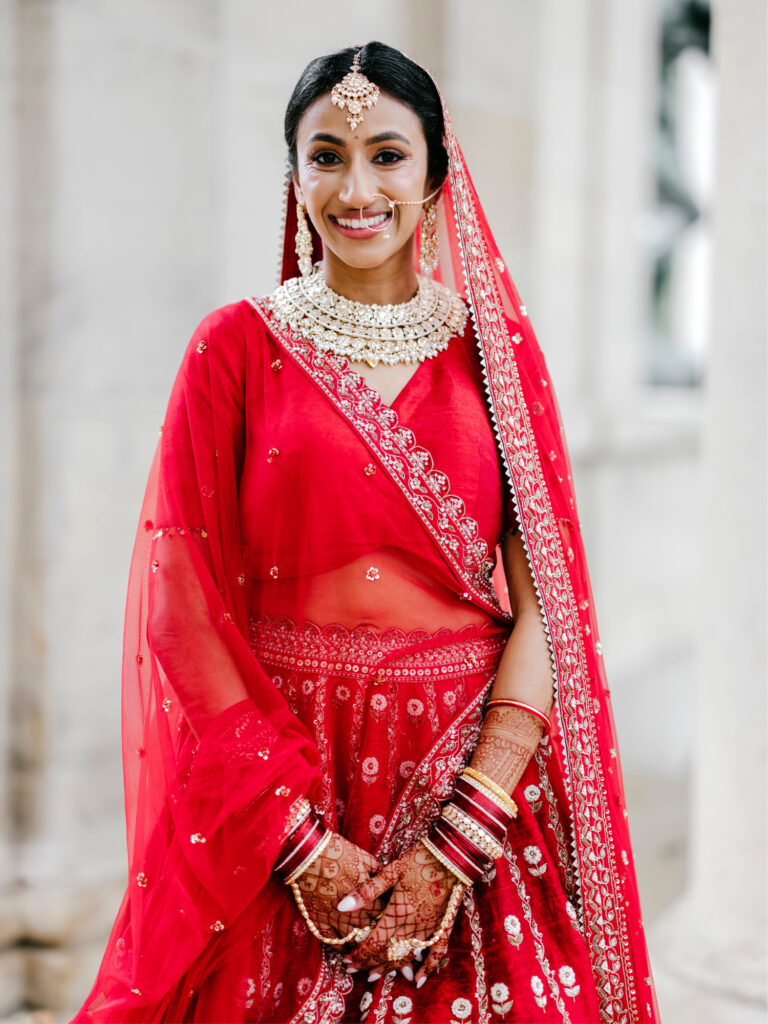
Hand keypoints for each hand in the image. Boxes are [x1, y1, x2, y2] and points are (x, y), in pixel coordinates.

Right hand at [293, 833, 384, 940]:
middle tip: (382, 935)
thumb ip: (379, 873)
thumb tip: (390, 883)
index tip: (392, 917)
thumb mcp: (364, 858)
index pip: (386, 913)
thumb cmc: (338, 851)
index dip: (390, 916)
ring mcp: (335, 919)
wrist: (308, 853)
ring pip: (354, 941)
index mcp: (368, 895)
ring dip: (362, 945)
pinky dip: (342, 948)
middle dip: (378, 933)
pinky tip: (347, 950)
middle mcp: (354, 911)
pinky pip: (333, 943)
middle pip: (372, 930)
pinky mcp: (318, 921)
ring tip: (367, 948)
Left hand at [337, 841, 462, 986]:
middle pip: (388, 954)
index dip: (360, 955)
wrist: (452, 854)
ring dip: (389, 968)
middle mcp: (413, 925)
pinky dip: (426, 968)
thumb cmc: (418, 858)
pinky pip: (435, 953)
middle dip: (368, 964)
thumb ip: (366, 892)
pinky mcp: (443, 926)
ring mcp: (430, 928)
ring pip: (406, 956)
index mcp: (398, 911)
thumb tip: (341, 906)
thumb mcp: (391, 870)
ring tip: (373, 976)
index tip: (347, 961)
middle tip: (352, 969)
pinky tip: (417, 979)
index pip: (374, 943)